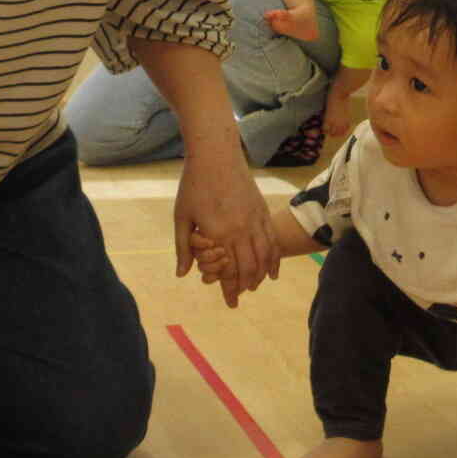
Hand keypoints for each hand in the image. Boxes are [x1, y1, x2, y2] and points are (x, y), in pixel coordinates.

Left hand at [174, 150, 278, 306]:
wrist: (215, 154)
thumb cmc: (193, 184)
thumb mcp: (182, 217)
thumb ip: (184, 248)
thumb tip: (182, 274)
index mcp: (220, 234)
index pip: (229, 271)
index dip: (230, 289)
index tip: (230, 302)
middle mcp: (242, 230)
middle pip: (249, 268)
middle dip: (246, 286)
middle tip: (241, 297)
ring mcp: (255, 220)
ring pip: (265, 255)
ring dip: (261, 274)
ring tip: (256, 285)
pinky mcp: (262, 210)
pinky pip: (272, 239)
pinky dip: (274, 257)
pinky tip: (273, 268)